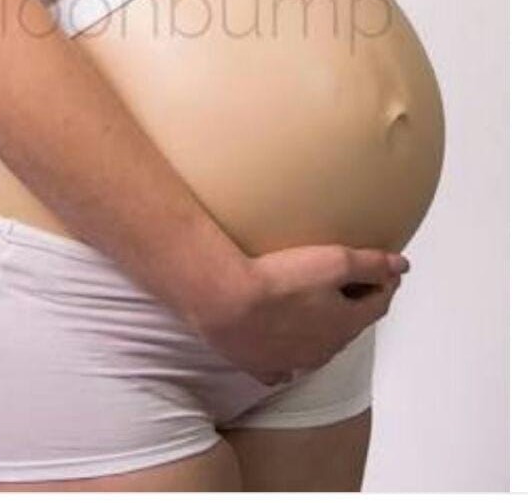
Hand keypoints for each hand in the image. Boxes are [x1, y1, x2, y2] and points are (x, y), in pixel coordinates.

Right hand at [189, 244, 408, 385]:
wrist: (227, 302)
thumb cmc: (280, 280)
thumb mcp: (334, 261)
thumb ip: (371, 264)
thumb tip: (402, 266)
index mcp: (345, 324)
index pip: (378, 304)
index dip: (384, 284)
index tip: (383, 271)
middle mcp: (325, 349)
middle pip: (348, 327)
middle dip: (352, 306)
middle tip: (346, 285)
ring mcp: (294, 362)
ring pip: (317, 348)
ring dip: (321, 330)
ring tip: (311, 309)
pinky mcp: (263, 367)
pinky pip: (281, 367)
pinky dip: (286, 356)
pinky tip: (279, 344)